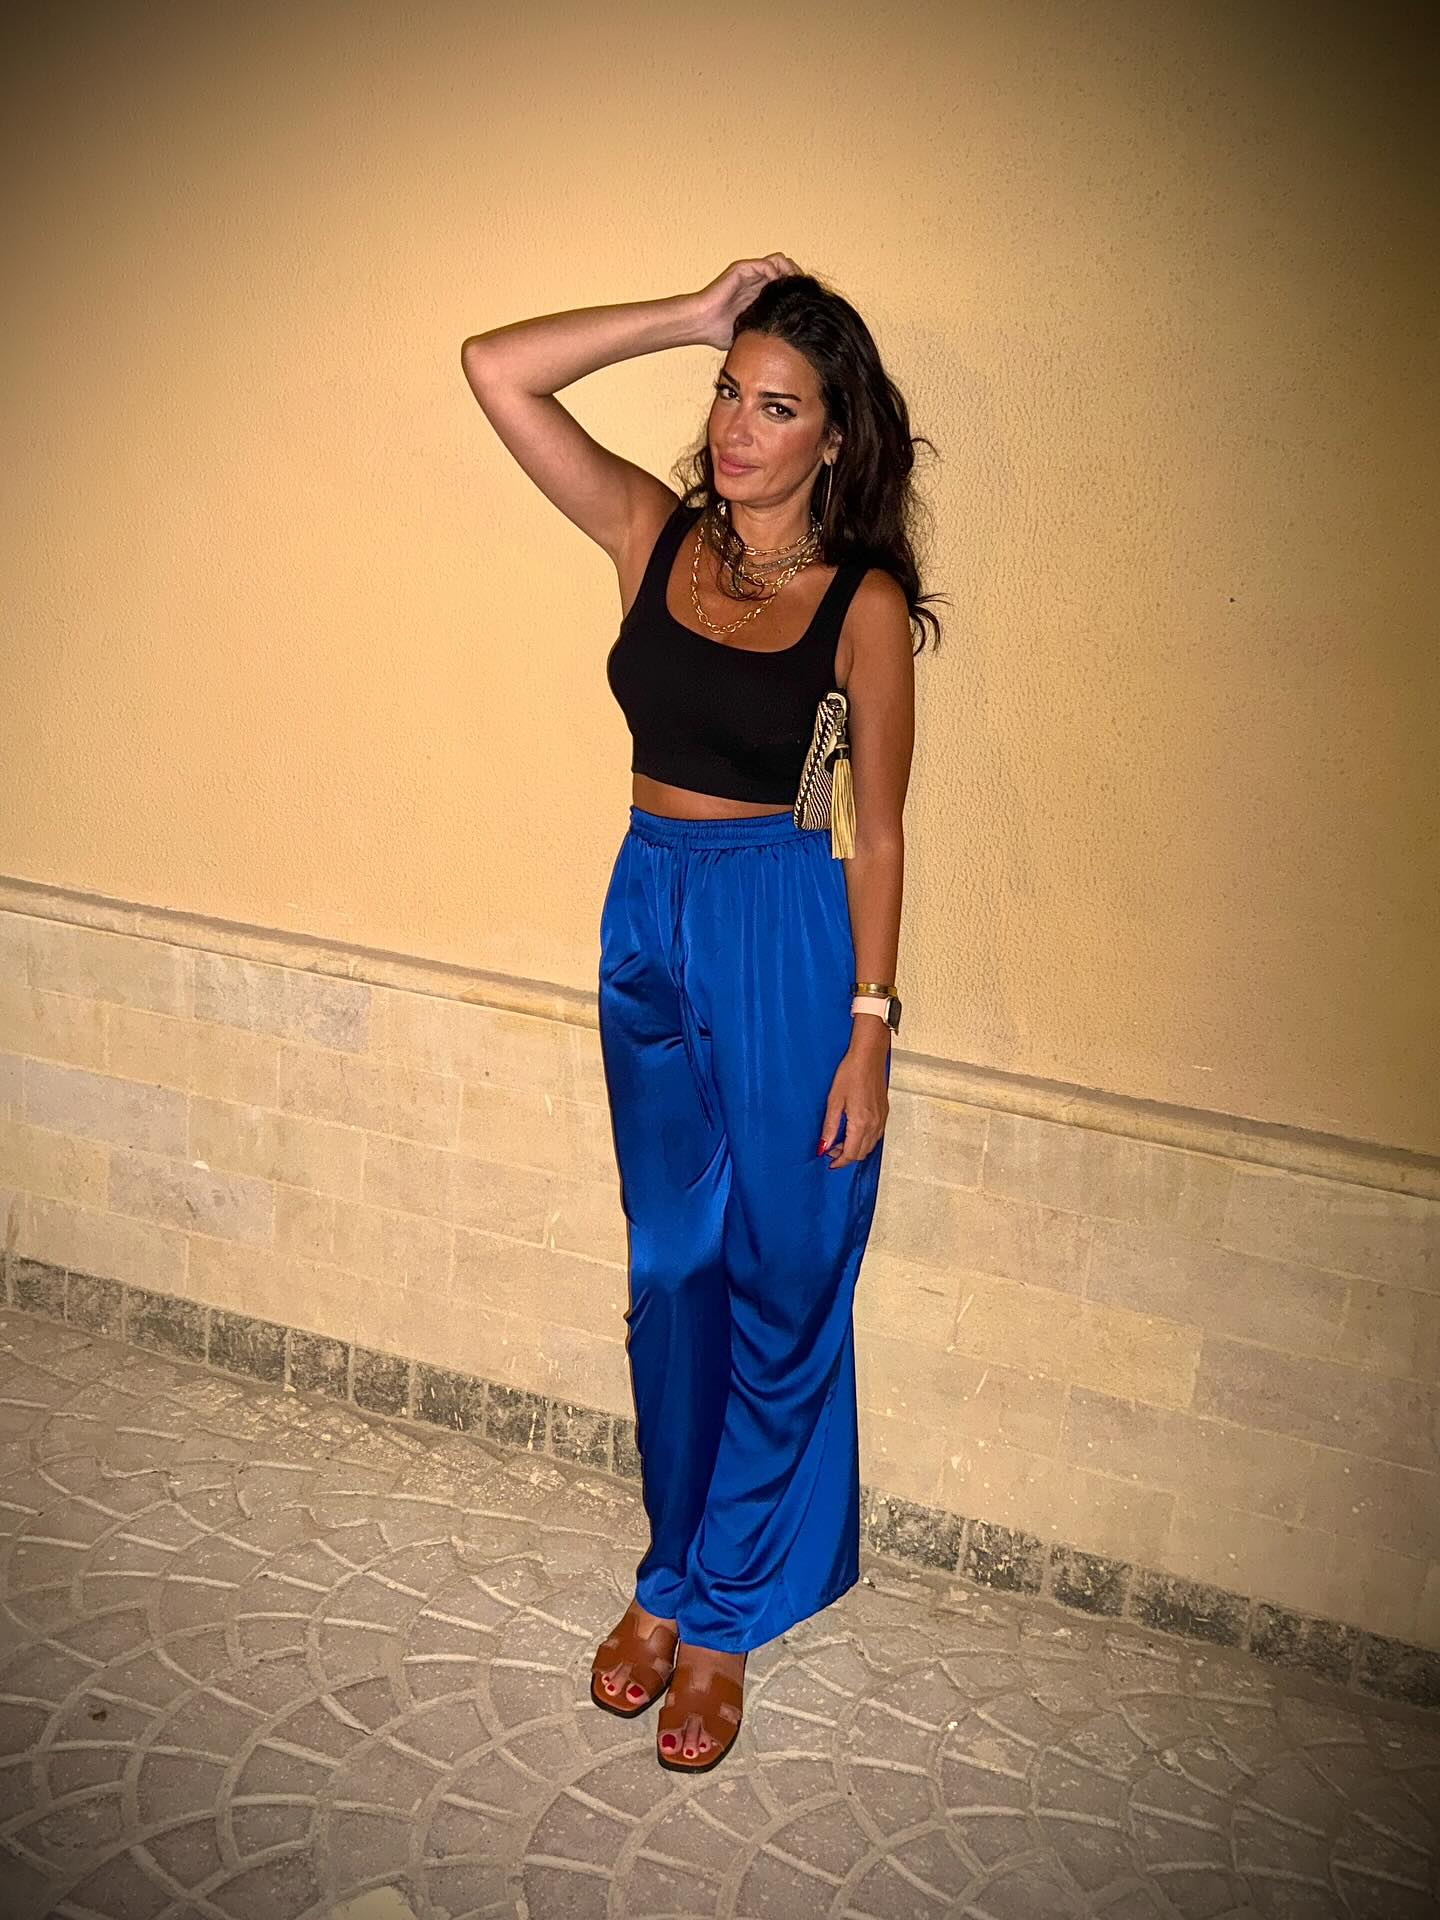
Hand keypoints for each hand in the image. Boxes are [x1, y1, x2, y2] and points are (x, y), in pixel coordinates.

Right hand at [688, 254, 802, 349]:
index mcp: (760, 293)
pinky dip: (775, 272)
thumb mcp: (752, 332)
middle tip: (802, 293)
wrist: (702, 324)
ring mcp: (750, 274)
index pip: (786, 282)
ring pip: (779, 261)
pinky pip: (766, 264)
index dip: (797, 288)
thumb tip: (789, 345)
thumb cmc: (720, 331)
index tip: (805, 301)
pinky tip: (777, 287)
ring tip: (792, 287)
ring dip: (789, 272)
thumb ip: (766, 330)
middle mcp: (757, 281)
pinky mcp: (743, 269)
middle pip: (787, 269)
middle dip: (796, 278)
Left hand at [818, 1033, 889, 1167]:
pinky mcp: (884, 1113)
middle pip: (861, 1153)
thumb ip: (829, 1127)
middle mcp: (874, 1125)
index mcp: (861, 1123)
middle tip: (830, 1149)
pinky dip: (864, 1140)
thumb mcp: (834, 1101)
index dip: (839, 1162)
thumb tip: (823, 1146)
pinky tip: (853, 1132)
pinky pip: (876, 1136)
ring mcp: (881, 1119)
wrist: (868, 1057)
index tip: (829, 1163)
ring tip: (840, 1141)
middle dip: (846, 1156)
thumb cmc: (850, 1073)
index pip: (851, 1153)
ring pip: (870, 1146)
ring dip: (855, 1149)